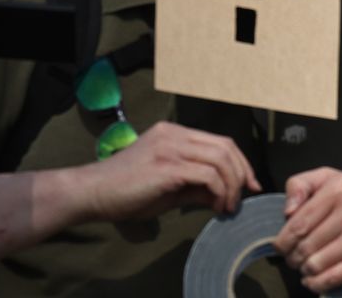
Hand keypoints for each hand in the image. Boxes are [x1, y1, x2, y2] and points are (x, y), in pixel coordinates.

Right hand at [79, 121, 259, 221]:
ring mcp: (169, 148)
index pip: (219, 141)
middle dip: (242, 175)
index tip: (248, 187)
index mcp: (172, 133)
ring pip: (221, 159)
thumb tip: (223, 195)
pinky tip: (215, 208)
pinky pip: (208, 175)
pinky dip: (220, 193)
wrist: (93, 192)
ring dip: (232, 187)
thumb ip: (195, 186)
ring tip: (226, 208)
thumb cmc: (125, 192)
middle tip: (241, 201)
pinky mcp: (167, 166)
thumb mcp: (168, 187)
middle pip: (226, 147)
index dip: (241, 164)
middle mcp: (172, 134)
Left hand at [274, 168, 341, 293]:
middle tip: (292, 258)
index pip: (298, 221)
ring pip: (315, 263)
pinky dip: (316, 283)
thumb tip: (287, 212)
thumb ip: (300, 185)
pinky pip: (332, 278)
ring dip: (303, 270)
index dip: (283, 239)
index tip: (280, 246)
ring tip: (303, 267)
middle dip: (291, 256)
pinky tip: (312, 280)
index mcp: (339, 187)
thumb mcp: (330, 180)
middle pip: (304, 244)